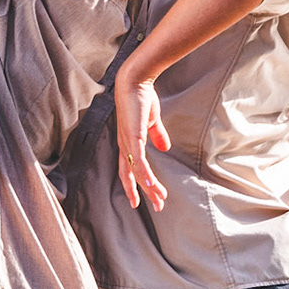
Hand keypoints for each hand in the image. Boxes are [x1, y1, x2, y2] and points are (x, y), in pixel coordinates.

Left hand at [114, 73, 169, 211]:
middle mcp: (124, 146)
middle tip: (157, 206)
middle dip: (143, 193)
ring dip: (150, 187)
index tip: (142, 200)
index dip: (135, 185)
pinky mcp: (132, 137)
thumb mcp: (151, 120)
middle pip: (132, 176)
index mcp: (128, 143)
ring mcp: (127, 143)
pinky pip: (138, 161)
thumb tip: (164, 148)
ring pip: (138, 172)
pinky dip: (145, 175)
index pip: (130, 170)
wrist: (135, 82)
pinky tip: (152, 185)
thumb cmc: (141, 98)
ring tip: (160, 198)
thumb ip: (156, 135)